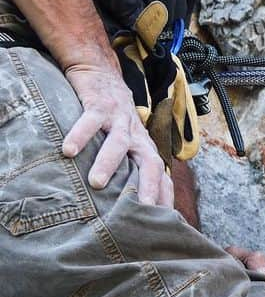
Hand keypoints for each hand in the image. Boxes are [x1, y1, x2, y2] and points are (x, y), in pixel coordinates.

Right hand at [62, 62, 172, 207]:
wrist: (101, 73)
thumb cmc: (112, 117)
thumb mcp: (124, 142)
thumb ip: (126, 167)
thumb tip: (124, 205)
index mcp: (143, 147)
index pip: (160, 175)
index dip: (163, 197)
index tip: (163, 223)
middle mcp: (136, 135)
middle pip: (149, 161)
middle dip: (147, 185)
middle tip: (141, 209)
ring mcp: (119, 118)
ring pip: (119, 142)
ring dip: (108, 162)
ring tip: (96, 183)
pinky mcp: (99, 104)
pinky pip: (91, 120)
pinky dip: (80, 134)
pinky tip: (68, 150)